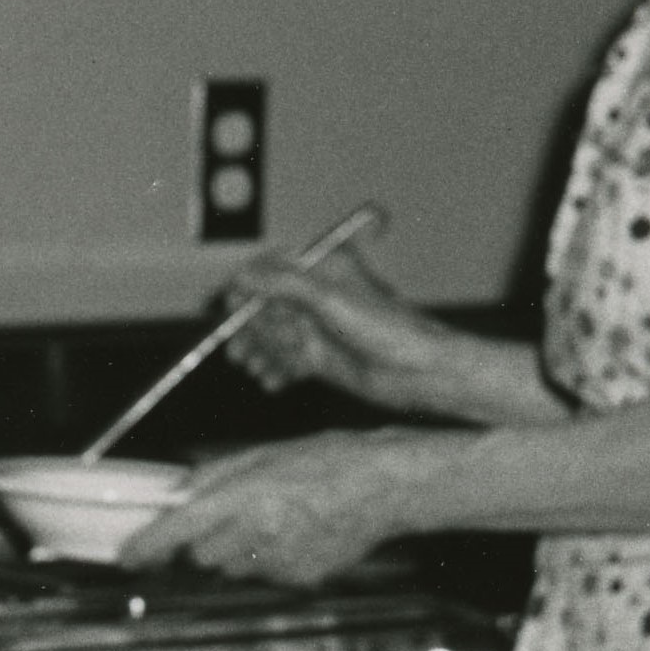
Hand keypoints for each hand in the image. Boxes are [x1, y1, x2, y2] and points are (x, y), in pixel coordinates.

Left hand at [123, 432, 437, 584]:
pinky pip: (267, 575)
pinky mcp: (301, 579)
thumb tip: (177, 496)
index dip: (147, 548)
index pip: (179, 531)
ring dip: (239, 551)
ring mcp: (280, 562)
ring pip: (234, 569)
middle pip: (202, 557)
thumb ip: (212, 476)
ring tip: (277, 519)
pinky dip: (271, 560)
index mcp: (243, 497)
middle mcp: (257, 534)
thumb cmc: (325, 460)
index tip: (127, 558)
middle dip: (204, 542)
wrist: (383, 485)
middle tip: (233, 517)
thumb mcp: (261, 453)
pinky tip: (298, 534)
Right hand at [224, 246, 460, 406]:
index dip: (246, 290)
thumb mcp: (330, 299)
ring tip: (259, 368)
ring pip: (271, 337)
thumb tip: (242, 276)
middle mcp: (316, 296)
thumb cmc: (388, 328)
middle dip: (252, 329)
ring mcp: (317, 328)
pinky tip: (273, 381)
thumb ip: (283, 285)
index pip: (269, 270)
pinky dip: (275, 370)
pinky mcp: (320, 358)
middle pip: (264, 307)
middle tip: (242, 349)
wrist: (419, 373)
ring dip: (260, 353)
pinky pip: (284, 361)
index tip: (231, 308)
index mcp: (322, 269)